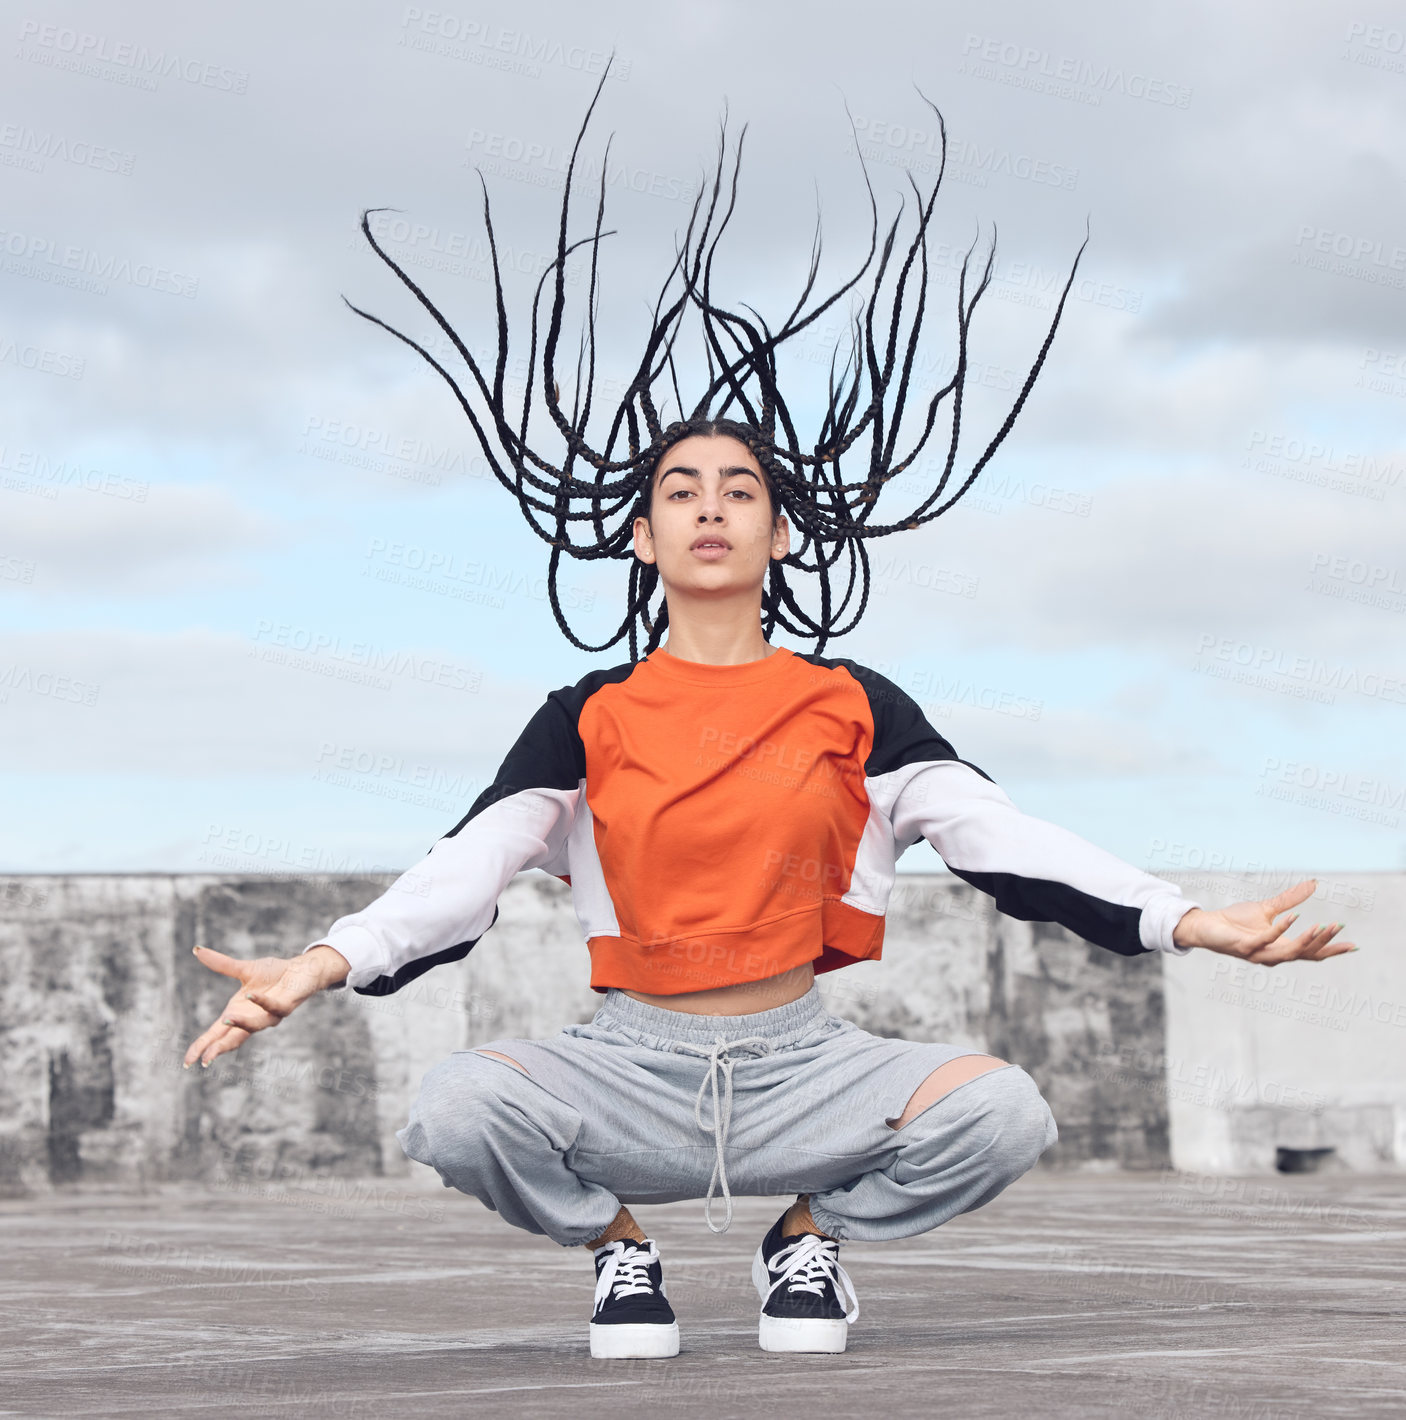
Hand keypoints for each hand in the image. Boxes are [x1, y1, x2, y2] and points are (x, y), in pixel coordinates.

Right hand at [183, 944, 349, 1067]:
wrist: (302, 968)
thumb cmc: (274, 973)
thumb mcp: (244, 969)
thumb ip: (221, 964)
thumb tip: (197, 950)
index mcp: (238, 1012)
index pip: (216, 1034)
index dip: (203, 1046)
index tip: (188, 1061)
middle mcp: (253, 1018)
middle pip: (233, 1038)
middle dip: (219, 1048)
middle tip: (205, 1059)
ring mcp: (270, 1014)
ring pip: (255, 1025)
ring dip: (241, 1024)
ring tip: (226, 1019)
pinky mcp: (287, 1005)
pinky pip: (275, 1007)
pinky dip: (262, 1002)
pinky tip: (251, 995)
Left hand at [1170, 878, 1355, 964]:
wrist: (1208, 925)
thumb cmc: (1236, 921)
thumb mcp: (1268, 908)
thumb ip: (1290, 900)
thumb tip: (1313, 884)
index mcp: (1282, 947)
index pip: (1312, 952)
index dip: (1332, 949)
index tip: (1354, 945)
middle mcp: (1274, 955)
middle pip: (1306, 954)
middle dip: (1324, 943)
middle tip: (1339, 928)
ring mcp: (1259, 953)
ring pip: (1289, 952)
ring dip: (1307, 939)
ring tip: (1321, 925)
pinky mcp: (1244, 947)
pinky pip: (1266, 939)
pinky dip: (1281, 929)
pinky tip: (1293, 916)